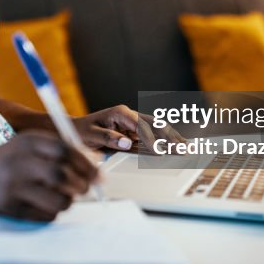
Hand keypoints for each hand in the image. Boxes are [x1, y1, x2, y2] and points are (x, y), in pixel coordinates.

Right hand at [0, 133, 97, 220]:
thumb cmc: (10, 159)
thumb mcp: (30, 144)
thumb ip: (60, 150)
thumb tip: (96, 162)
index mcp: (28, 142)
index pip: (65, 150)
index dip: (86, 164)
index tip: (98, 174)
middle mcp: (20, 163)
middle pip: (62, 175)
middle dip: (81, 185)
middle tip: (84, 188)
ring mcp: (15, 187)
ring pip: (58, 199)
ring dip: (68, 201)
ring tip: (64, 197)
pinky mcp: (12, 208)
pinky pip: (46, 215)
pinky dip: (54, 212)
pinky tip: (46, 205)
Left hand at [73, 105, 187, 152]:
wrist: (76, 129)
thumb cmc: (82, 130)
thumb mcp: (91, 134)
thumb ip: (108, 138)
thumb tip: (127, 143)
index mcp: (121, 113)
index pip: (141, 125)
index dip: (151, 138)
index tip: (159, 150)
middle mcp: (130, 116)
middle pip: (155, 124)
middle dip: (171, 136)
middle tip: (184, 147)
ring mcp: (134, 124)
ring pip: (158, 130)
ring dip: (172, 139)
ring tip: (187, 147)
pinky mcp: (135, 132)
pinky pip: (152, 137)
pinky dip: (165, 142)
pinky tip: (176, 147)